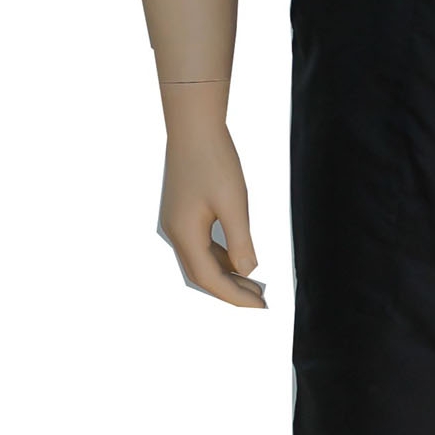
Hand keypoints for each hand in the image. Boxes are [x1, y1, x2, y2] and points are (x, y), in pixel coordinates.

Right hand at [155, 83, 266, 307]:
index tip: (260, 307)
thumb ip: (240, 241)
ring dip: (225, 275)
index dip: (235, 296)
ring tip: (253, 284)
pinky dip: (219, 257)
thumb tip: (247, 271)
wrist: (194, 127)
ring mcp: (176, 223)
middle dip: (230, 291)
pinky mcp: (181, 213)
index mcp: (185, 234)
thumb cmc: (214, 161)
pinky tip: (238, 258)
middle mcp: (175, 233)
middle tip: (259, 301)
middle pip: (201, 276)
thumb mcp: (234, 203)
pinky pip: (200, 245)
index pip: (210, 279)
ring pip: (200, 261)